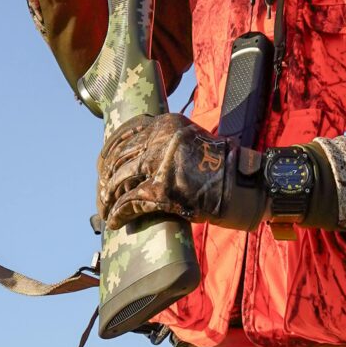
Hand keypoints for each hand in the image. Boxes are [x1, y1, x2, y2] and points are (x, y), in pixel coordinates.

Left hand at [98, 116, 268, 231]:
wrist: (242, 185)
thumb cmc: (221, 166)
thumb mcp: (192, 139)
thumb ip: (166, 141)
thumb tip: (139, 154)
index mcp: (166, 123)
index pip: (125, 133)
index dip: (109, 152)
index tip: (103, 165)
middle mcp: (159, 139)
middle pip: (118, 157)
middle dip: (106, 177)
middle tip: (103, 192)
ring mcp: (159, 164)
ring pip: (118, 179)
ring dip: (107, 197)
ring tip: (105, 209)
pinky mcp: (160, 190)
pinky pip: (128, 202)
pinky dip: (117, 214)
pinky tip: (114, 222)